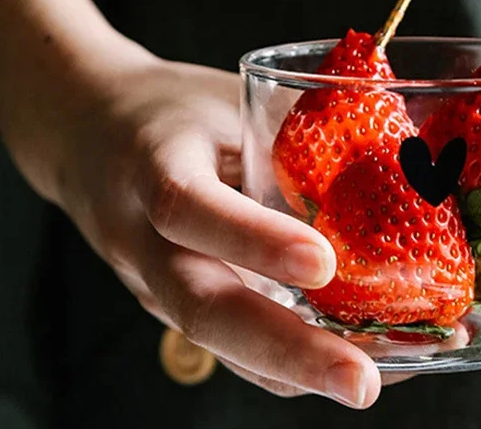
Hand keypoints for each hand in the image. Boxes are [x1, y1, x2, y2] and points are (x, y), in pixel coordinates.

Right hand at [0, 0, 388, 407]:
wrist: (88, 133)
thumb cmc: (170, 110)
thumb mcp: (222, 97)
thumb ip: (290, 125)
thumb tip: (391, 147)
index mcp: (154, 168)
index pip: (190, 210)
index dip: (253, 239)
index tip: (321, 262)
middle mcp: (148, 241)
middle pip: (205, 310)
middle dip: (289, 350)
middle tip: (361, 382)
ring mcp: (157, 283)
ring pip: (221, 342)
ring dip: (298, 371)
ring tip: (373, 381)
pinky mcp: (177, 303)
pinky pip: (230, 343)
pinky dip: (287, 363)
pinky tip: (350, 360)